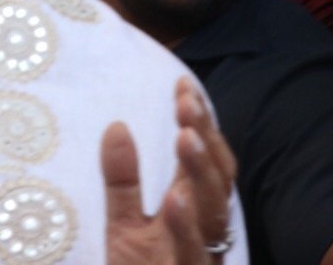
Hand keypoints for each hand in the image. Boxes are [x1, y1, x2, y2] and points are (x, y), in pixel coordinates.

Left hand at [104, 81, 238, 263]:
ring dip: (201, 176)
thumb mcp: (123, 227)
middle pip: (217, 183)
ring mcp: (198, 261)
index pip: (205, 162)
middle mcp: (204, 236)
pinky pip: (192, 258)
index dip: (200, 124)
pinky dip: (185, 230)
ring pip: (213, 219)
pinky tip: (173, 200)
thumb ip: (122, 181)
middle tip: (186, 103)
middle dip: (205, 141)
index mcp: (192, 214)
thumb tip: (115, 125)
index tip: (183, 85)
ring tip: (184, 137)